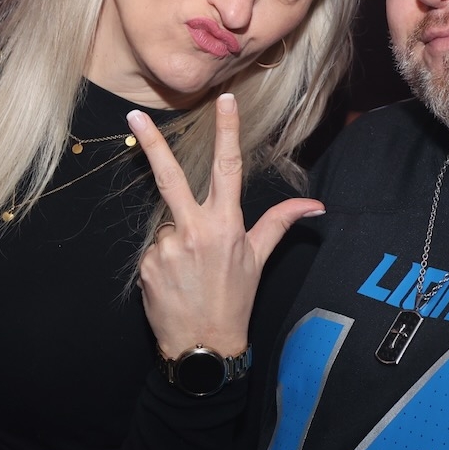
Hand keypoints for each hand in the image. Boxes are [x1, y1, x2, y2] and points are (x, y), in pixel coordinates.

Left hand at [130, 93, 321, 358]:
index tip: (224, 101)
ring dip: (177, 239)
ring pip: (168, 224)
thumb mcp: (258, 260)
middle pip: (170, 177)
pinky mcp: (146, 264)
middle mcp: (194, 231)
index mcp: (225, 225)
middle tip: (133, 119)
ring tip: (189, 272)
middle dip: (151, 144)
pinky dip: (164, 259)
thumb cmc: (234, 301)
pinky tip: (175, 281)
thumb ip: (279, 224)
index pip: (227, 168)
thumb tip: (315, 205)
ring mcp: (166, 247)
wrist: (202, 348)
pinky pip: (155, 249)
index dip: (227, 132)